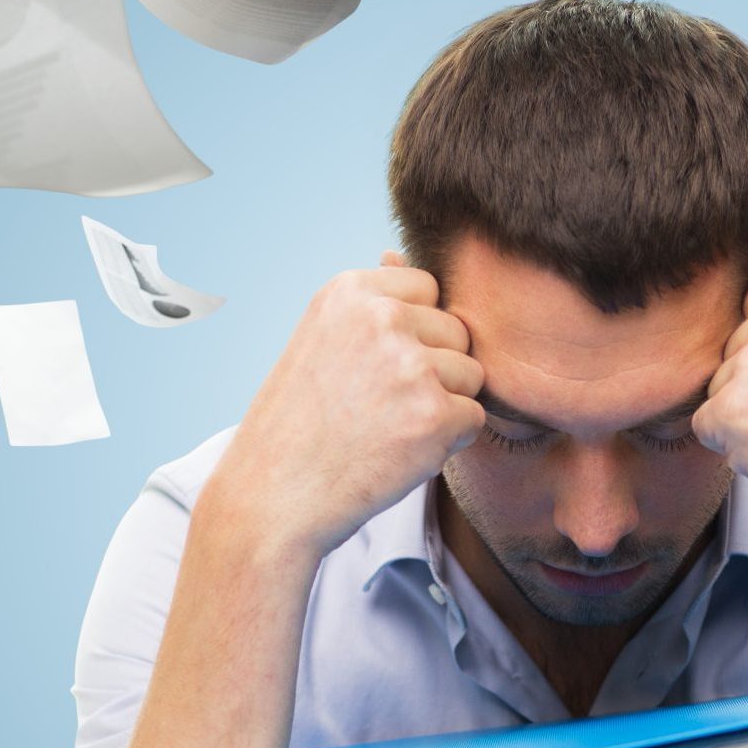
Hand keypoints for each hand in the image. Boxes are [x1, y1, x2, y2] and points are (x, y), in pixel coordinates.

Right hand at [217, 251, 483, 558]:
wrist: (273, 495)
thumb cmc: (298, 424)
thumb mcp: (321, 339)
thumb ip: (369, 303)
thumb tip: (398, 252)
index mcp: (352, 290)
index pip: (428, 289)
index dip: (413, 334)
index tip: (374, 369)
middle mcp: (383, 317)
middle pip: (457, 333)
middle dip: (433, 371)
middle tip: (379, 407)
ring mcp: (412, 365)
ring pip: (471, 376)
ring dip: (442, 407)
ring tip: (387, 429)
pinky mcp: (434, 415)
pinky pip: (474, 419)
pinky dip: (447, 442)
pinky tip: (400, 452)